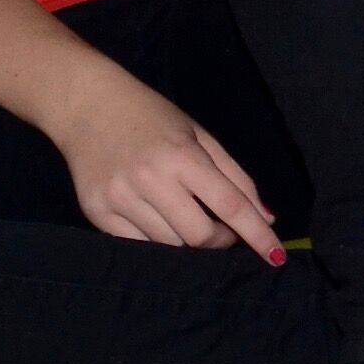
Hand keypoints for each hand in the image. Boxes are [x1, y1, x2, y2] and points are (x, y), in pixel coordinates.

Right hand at [54, 71, 284, 261]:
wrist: (86, 106)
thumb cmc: (152, 118)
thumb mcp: (201, 137)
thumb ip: (236, 178)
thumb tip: (267, 218)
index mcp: (183, 157)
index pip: (231, 206)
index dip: (257, 235)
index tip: (276, 256)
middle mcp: (150, 180)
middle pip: (199, 237)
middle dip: (220, 241)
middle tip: (223, 230)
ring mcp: (119, 198)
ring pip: (169, 246)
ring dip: (188, 242)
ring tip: (188, 218)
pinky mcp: (96, 212)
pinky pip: (137, 246)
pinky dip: (157, 241)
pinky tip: (158, 221)